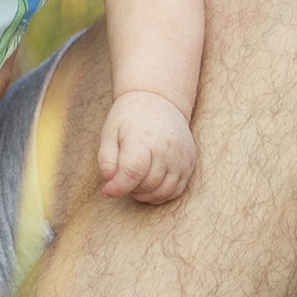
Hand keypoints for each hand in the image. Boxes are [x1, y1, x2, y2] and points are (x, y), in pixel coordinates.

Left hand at [98, 88, 195, 205]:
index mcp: (143, 138)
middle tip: (121, 179)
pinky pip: (176, 190)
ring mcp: (181, 156)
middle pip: (148, 184)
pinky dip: (161, 195)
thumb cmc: (129, 119)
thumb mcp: (109, 134)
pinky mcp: (189, 163)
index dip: (118, 187)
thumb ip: (106, 162)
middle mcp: (166, 148)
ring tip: (134, 182)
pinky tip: (149, 185)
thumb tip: (111, 189)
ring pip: (163, 192)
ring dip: (146, 195)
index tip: (106, 190)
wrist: (159, 101)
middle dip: (131, 189)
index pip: (133, 172)